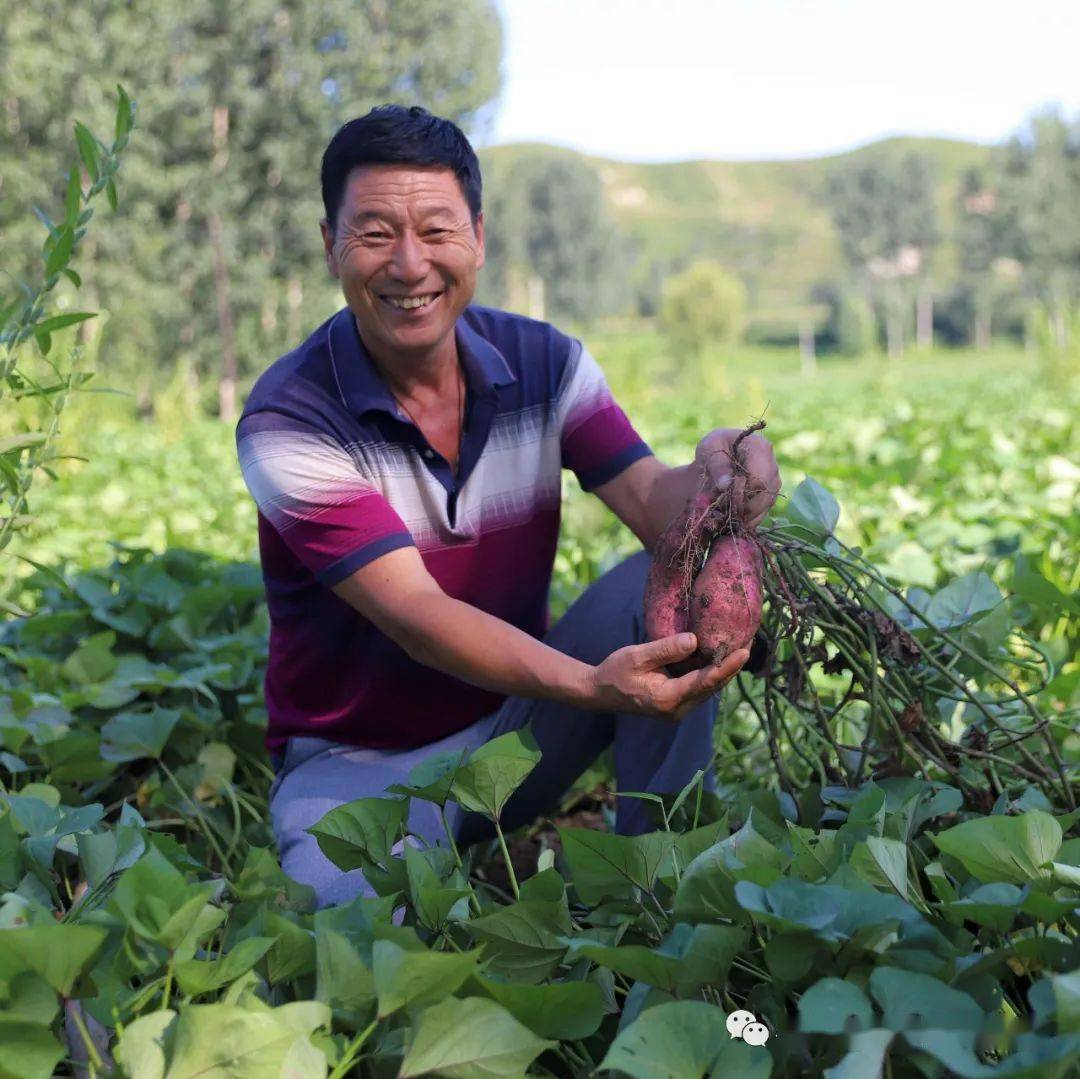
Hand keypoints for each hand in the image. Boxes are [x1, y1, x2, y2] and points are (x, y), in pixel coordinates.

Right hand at [589, 633, 747, 719]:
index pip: (705, 681)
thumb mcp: (637, 656)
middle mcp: (677, 709)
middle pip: (712, 687)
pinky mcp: (677, 706)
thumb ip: (666, 649)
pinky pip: (700, 689)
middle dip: (731, 667)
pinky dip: (711, 674)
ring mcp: (678, 710)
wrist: (601, 692)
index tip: (745, 651)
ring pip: (708, 690)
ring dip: (724, 671)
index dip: (727, 666)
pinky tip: (720, 658)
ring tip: (740, 648)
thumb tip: (695, 640)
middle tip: (749, 643)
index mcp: (667, 698)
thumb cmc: (616, 671)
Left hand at [694, 427, 780, 528]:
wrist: (718, 458)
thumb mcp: (708, 449)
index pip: (759, 476)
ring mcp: (773, 482)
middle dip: (743, 504)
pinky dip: (746, 519)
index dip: (742, 490)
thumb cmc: (713, 449)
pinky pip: (762, 514)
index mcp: (760, 448)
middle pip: (765, 493)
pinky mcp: (769, 497)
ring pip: (765, 506)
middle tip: (722, 506)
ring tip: (724, 511)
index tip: (724, 494)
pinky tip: (732, 518)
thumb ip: (717, 465)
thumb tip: (725, 484)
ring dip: (744, 513)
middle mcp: (772, 465)